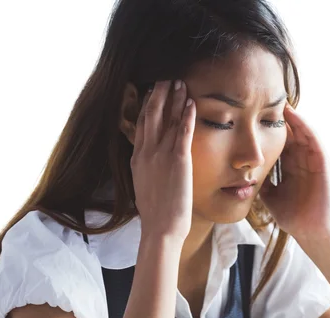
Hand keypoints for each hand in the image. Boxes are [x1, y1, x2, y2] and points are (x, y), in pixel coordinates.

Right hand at [131, 80, 195, 240]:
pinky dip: (187, 116)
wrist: (160, 228)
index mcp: (138, 158)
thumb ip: (146, 167)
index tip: (153, 90)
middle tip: (166, 77)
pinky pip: (183, 133)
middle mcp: (147, 152)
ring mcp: (161, 155)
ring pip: (168, 120)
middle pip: (152, 115)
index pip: (142, 124)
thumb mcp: (144, 184)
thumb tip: (149, 160)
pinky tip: (191, 103)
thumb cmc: (155, 212)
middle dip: (160, 94)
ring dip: (175, 100)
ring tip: (181, 83)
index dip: (148, 104)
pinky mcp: (178, 161)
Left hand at [259, 103, 329, 238]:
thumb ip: (261, 183)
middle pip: (288, 133)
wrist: (311, 230)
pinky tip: (293, 115)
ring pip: (301, 131)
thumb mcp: (270, 196)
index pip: (277, 143)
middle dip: (277, 119)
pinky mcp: (323, 161)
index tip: (250, 116)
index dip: (265, 130)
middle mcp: (301, 160)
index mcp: (290, 167)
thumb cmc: (293, 216)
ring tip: (277, 100)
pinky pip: (313, 139)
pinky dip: (304, 126)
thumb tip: (242, 175)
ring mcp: (312, 160)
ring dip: (291, 116)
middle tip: (262, 99)